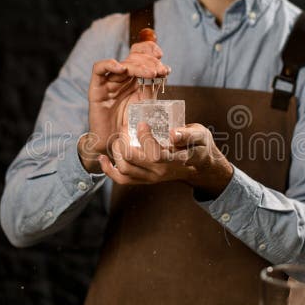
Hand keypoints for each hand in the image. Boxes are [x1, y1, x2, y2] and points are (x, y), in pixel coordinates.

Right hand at [79, 29, 169, 171]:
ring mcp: (109, 82)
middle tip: (161, 70)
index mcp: (133, 79)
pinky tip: (123, 68)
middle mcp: (121, 78)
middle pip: (133, 58)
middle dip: (150, 62)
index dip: (151, 53)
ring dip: (138, 65)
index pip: (140, 56)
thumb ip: (152, 88)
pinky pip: (99, 69)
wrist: (114, 144)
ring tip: (152, 73)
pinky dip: (110, 64)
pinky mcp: (96, 89)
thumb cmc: (130, 126)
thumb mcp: (146, 105)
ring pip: (122, 63)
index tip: (164, 61)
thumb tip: (165, 71)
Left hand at [98, 122, 233, 198]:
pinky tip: (104, 158)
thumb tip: (174, 133)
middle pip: (132, 161)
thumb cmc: (200, 146)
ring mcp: (151, 178)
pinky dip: (109, 170)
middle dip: (123, 141)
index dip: (144, 138)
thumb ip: (188, 134)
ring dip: (116, 153)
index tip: (142, 124)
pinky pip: (122, 180)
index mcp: (175, 160)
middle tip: (125, 128)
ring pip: (124, 170)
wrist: (200, 166)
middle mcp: (161, 171)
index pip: (154, 154)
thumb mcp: (201, 136)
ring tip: (119, 138)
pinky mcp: (144, 180)